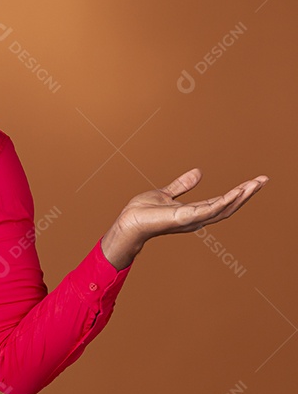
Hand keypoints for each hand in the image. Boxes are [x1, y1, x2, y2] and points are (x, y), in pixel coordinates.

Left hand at [100, 169, 267, 268]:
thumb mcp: (166, 193)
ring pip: (223, 208)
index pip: (221, 202)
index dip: (237, 193)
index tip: (253, 182)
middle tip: (263, 180)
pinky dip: (224, 201)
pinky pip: (210, 209)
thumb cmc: (143, 211)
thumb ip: (183, 185)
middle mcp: (198, 218)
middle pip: (228, 206)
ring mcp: (193, 219)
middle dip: (246, 194)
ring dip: (241, 196)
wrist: (129, 221)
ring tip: (256, 184)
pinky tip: (236, 193)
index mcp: (194, 212)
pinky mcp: (186, 218)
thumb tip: (199, 172)